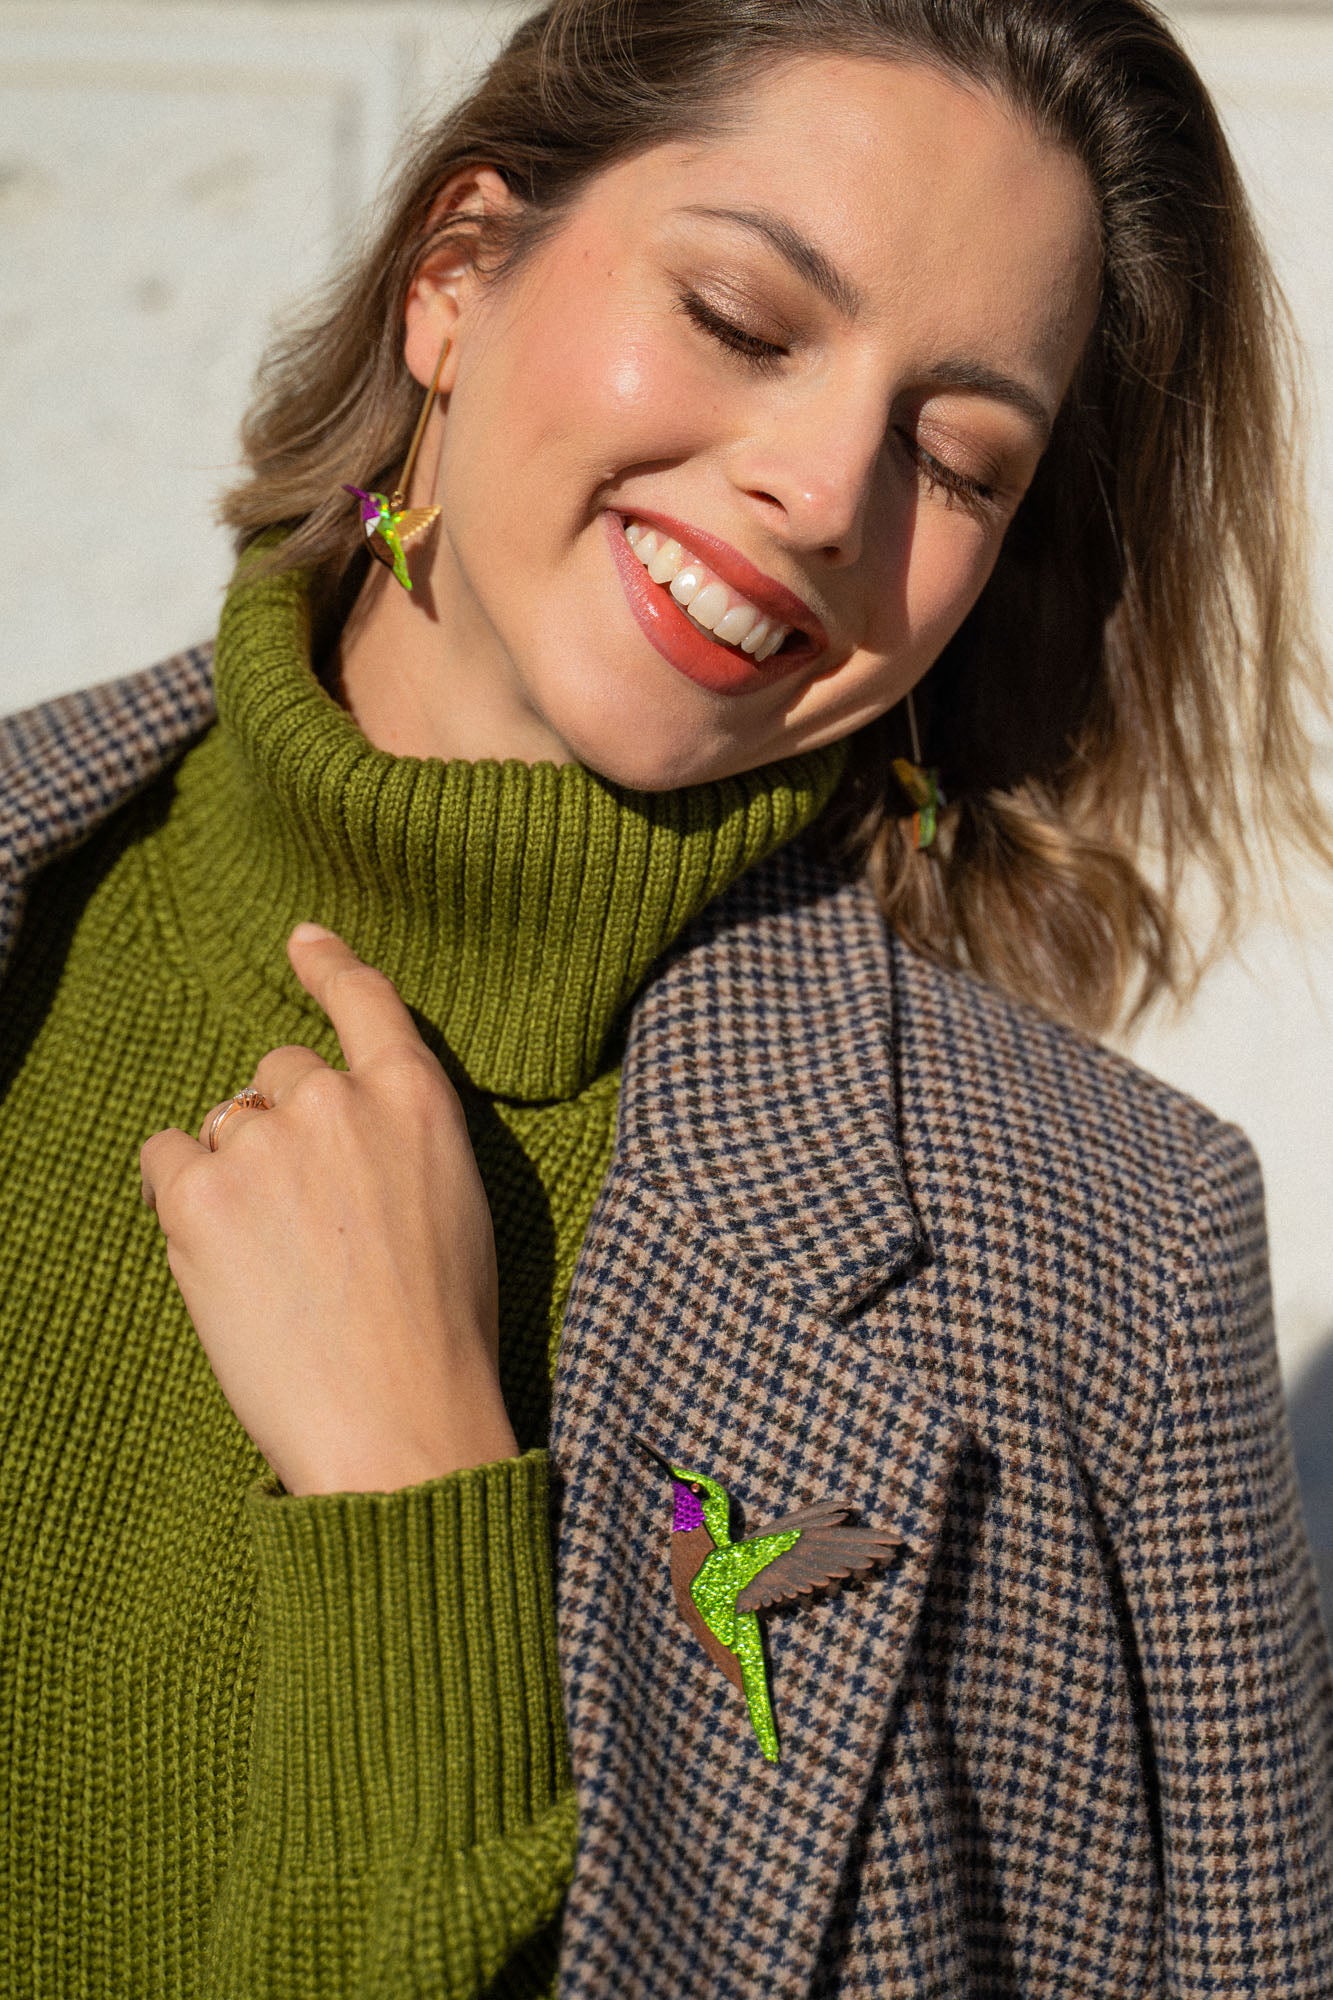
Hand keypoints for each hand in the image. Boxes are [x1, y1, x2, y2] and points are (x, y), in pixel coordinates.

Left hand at [139, 923, 516, 1494]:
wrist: (398, 1423)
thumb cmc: (442, 1333)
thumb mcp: (457, 1205)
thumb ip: (399, 1139)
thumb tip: (334, 1126)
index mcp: (418, 1100)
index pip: (366, 1000)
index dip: (328, 963)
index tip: (302, 938)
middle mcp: (339, 1101)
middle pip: (281, 1074)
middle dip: (283, 1128)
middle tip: (304, 1219)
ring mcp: (265, 1144)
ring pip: (223, 1123)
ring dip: (235, 1171)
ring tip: (270, 1260)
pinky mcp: (198, 1197)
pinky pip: (163, 1159)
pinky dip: (176, 1196)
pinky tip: (215, 1254)